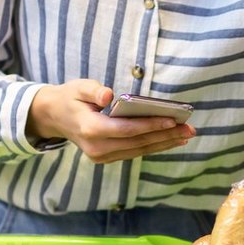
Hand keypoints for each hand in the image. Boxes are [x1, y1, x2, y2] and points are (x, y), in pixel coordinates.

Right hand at [26, 79, 194, 162]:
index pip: (127, 129)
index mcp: (90, 129)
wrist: (53, 117)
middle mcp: (97, 147)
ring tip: (187, 135)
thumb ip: (93, 90)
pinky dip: (154, 146)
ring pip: (139, 150)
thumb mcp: (78, 87)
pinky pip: (135, 152)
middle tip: (190, 129)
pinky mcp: (107, 157)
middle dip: (166, 135)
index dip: (151, 125)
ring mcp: (102, 156)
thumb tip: (108, 94)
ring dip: (164, 143)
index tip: (173, 120)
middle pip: (138, 142)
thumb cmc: (70, 97)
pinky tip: (172, 140)